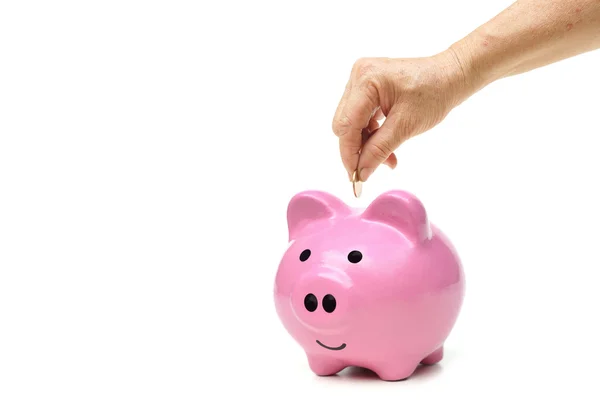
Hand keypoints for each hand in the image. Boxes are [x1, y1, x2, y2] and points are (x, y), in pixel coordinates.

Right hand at [332, 51, 473, 181]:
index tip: (355, 177)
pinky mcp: (367, 87)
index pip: (346, 124)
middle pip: (345, 124)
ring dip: (366, 144)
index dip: (349, 153)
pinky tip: (385, 145)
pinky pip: (361, 116)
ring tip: (388, 158)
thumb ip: (379, 149)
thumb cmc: (434, 94)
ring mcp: (361, 80)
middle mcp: (358, 76)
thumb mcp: (405, 126)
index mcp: (366, 80)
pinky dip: (371, 134)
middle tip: (371, 169)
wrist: (450, 77)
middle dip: (358, 149)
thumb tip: (361, 173)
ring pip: (352, 123)